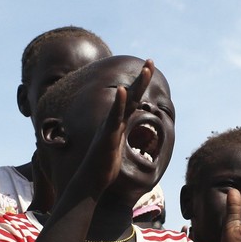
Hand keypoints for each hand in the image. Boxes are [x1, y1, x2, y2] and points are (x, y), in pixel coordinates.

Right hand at [77, 60, 152, 198]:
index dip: (139, 86)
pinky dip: (120, 103)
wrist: (90, 181)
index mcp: (118, 123)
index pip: (132, 101)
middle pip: (131, 95)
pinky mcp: (108, 135)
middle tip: (151, 60)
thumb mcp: (116, 149)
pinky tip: (125, 90)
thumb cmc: (103, 168)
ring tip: (147, 69)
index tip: (148, 71)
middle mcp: (114, 121)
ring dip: (137, 84)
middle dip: (142, 77)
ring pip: (126, 102)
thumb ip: (121, 139)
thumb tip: (125, 137)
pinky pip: (115, 117)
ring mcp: (111, 126)